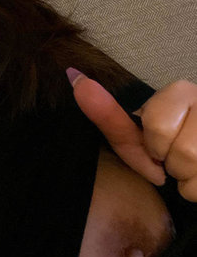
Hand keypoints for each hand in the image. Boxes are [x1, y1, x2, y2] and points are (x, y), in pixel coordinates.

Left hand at [66, 68, 196, 201]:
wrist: (196, 166)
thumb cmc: (166, 152)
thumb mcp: (134, 135)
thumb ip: (106, 111)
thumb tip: (72, 76)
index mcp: (182, 92)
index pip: (157, 125)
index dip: (153, 144)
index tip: (157, 143)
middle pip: (182, 153)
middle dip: (173, 165)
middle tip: (176, 159)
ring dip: (189, 180)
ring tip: (192, 168)